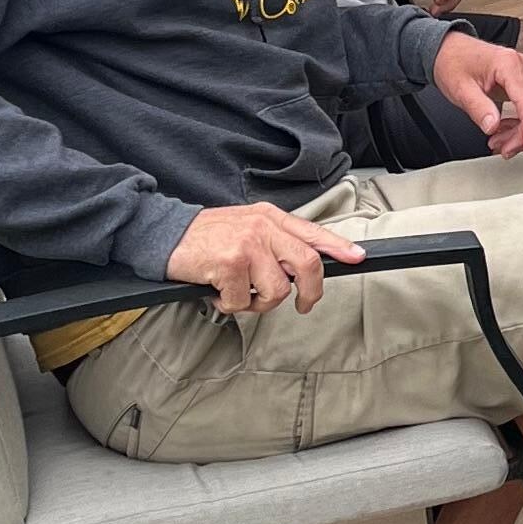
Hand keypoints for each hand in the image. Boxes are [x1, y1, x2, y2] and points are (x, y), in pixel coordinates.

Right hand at [168, 202, 362, 316]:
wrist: (165, 235)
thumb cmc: (207, 237)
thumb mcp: (247, 226)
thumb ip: (275, 241)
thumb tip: (302, 268)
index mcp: (270, 217)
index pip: (312, 232)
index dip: (338, 246)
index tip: (357, 257)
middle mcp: (263, 227)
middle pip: (307, 263)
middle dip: (310, 292)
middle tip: (302, 305)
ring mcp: (248, 245)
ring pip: (277, 290)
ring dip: (259, 303)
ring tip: (240, 294)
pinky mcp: (230, 264)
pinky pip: (244, 301)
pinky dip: (231, 305)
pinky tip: (218, 292)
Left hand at [433, 28, 522, 156]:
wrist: (447, 49)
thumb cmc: (453, 62)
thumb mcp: (460, 88)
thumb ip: (478, 108)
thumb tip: (493, 126)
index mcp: (508, 64)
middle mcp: (522, 66)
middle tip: (504, 149)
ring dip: (520, 130)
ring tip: (498, 142)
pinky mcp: (520, 80)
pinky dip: (519, 122)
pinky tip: (502, 130)